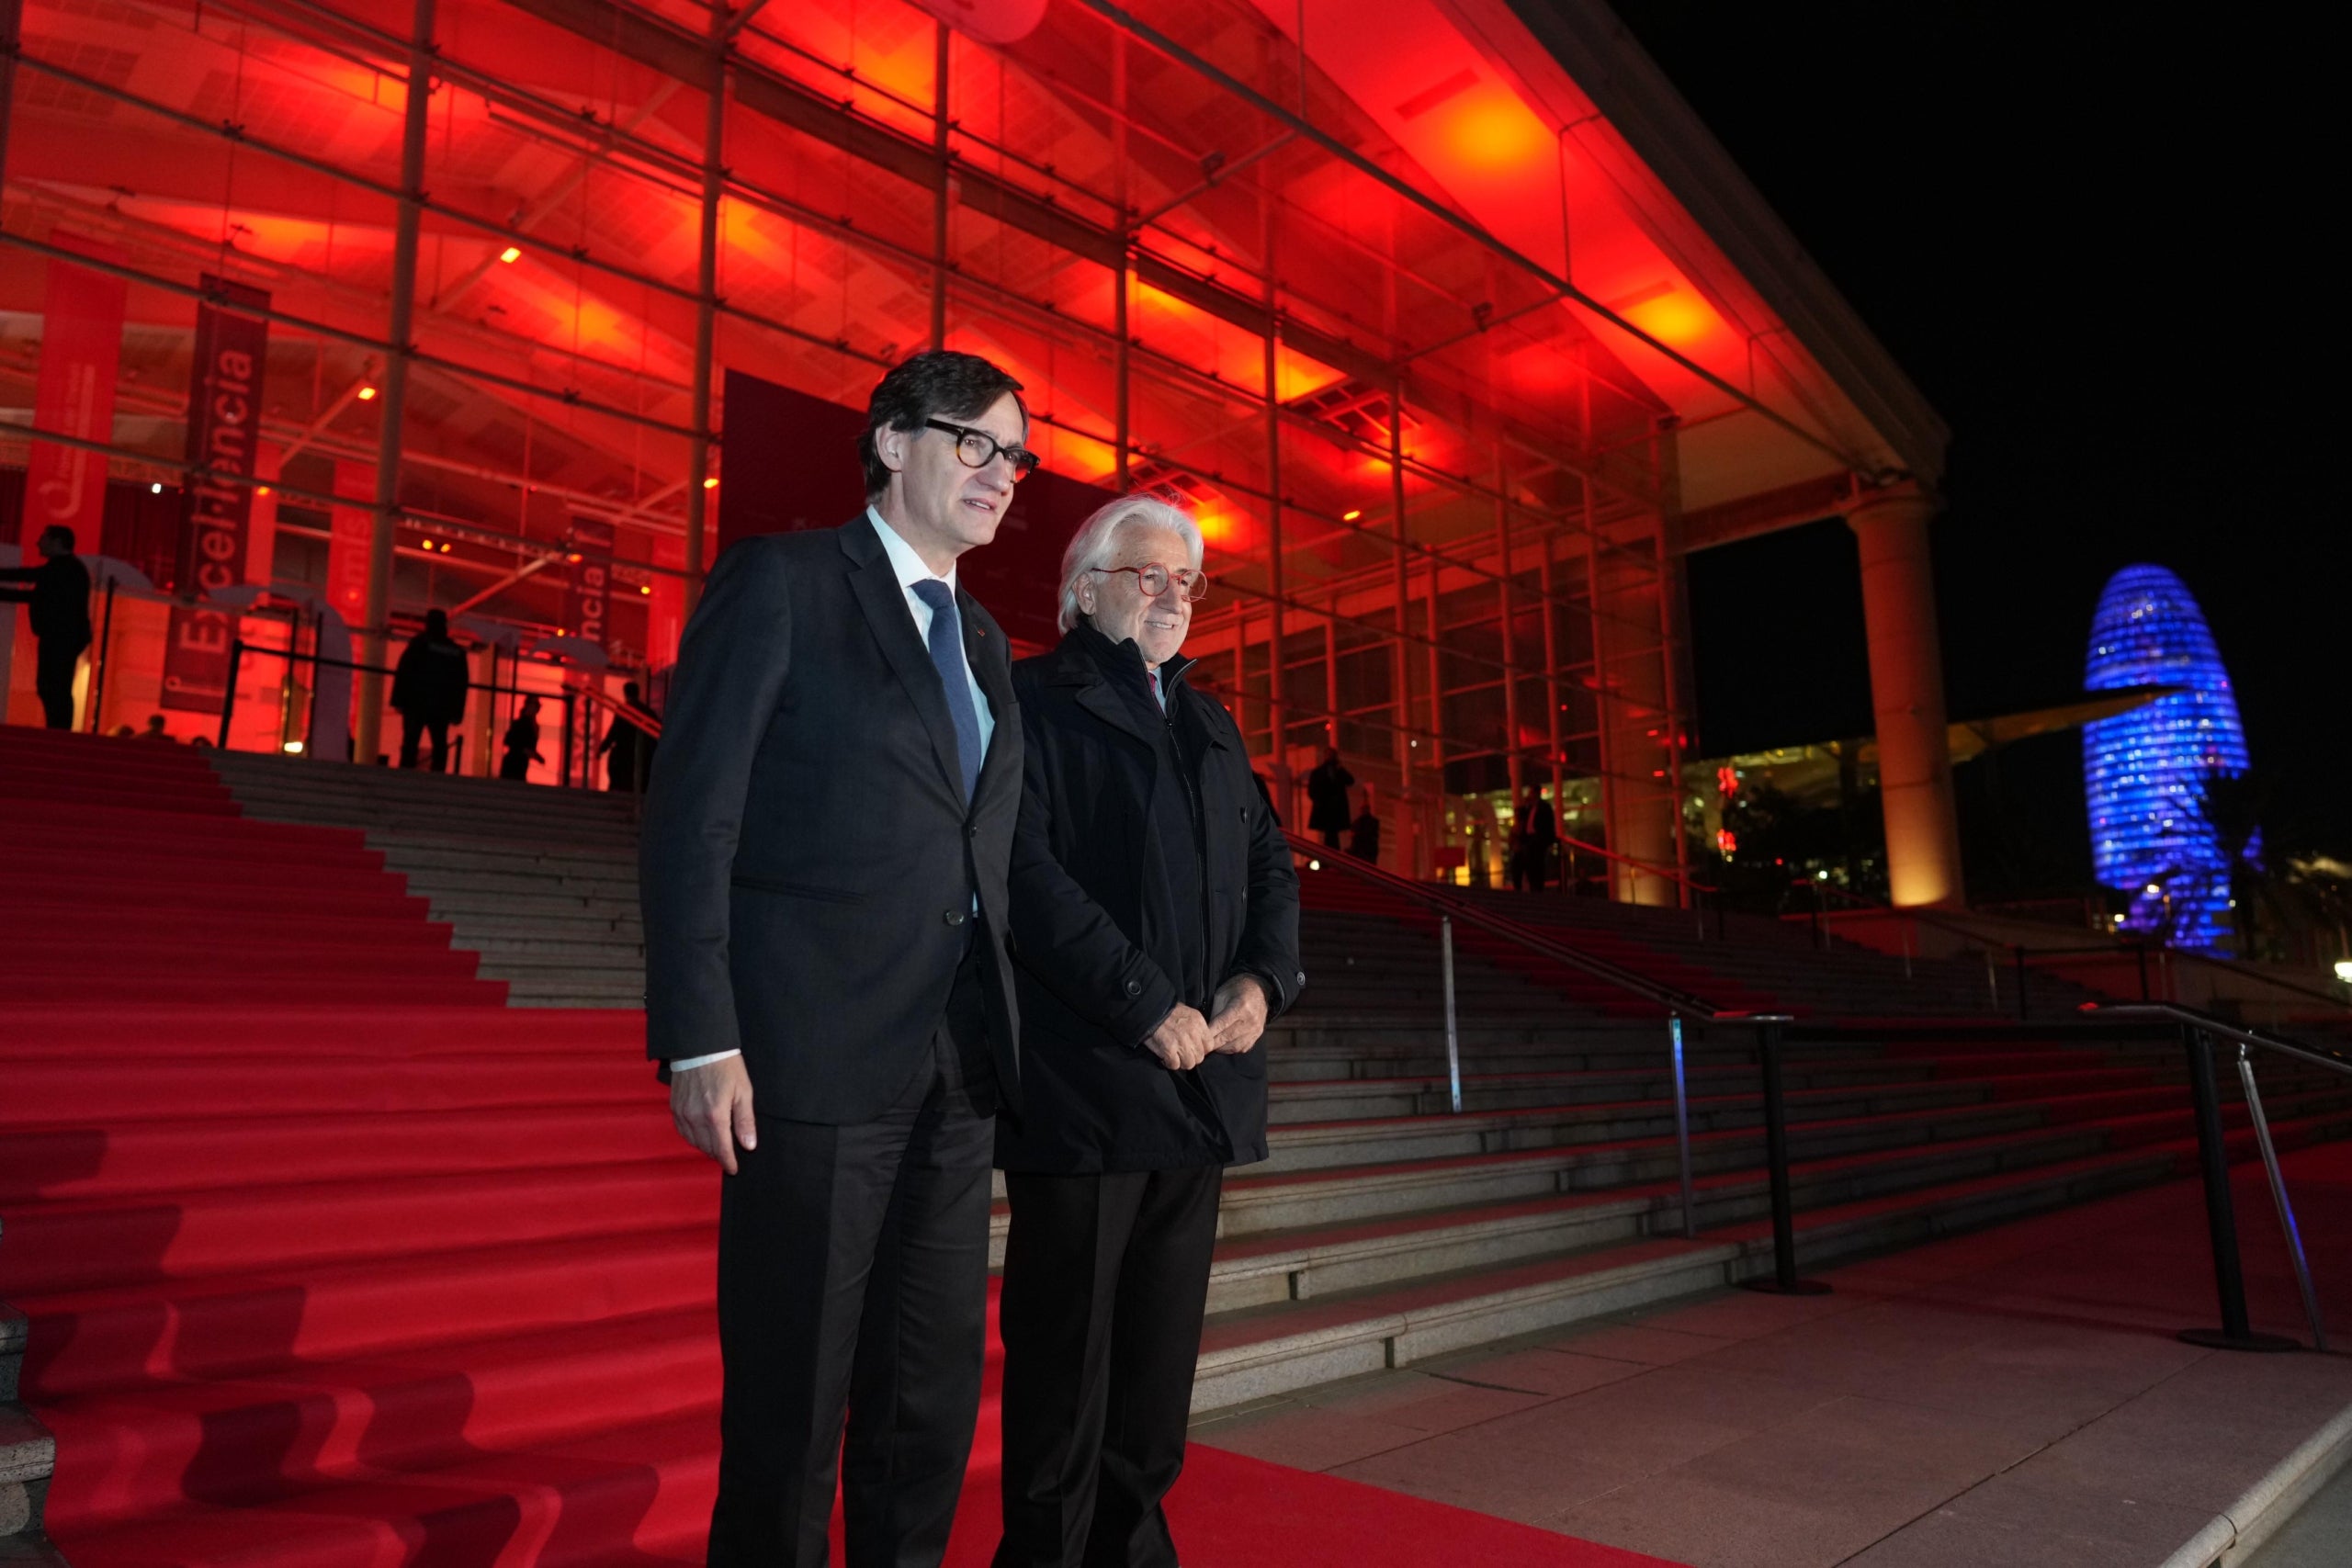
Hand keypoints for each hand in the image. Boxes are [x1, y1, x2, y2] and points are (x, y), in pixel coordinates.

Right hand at [670, 1053, 757, 1174]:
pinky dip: (692, 1137)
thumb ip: (745, 1121)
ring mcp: (683, 1113)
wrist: (700, 1047)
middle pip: (707, 1148)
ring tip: (716, 1146)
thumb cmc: (726, 1067)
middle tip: (728, 1156)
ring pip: (693, 1141)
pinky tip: (700, 1135)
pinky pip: (683, 1131)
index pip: (721, 1149)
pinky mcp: (674, 1107)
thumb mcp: (743, 1092)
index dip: (728, 1162)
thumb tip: (749, 1145)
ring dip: (705, 1147)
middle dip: (718, 1155)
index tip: (733, 1169)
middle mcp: (696, 1118)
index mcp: (715, 1115)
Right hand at [1141, 1004, 1213, 1070]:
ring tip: (1174, 1057)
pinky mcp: (1169, 1049)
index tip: (1192, 1049)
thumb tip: (1199, 1045)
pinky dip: (1169, 1064)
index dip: (1200, 1050)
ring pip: (1189, 1063)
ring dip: (1181, 1063)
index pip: (1209, 1045)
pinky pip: (1175, 1065)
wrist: (1148, 1009)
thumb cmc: (1166, 1012)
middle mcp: (1192, 1032)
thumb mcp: (1187, 1014)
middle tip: (1181, 1054)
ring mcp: (1181, 1041)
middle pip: (1199, 1057)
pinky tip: (1165, 1058)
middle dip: (1190, 1058)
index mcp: (1198, 1022)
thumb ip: (1196, 1029)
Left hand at [1208, 975, 1270, 1054]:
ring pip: (1234, 1046)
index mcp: (1241, 1006)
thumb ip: (1215, 1012)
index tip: (1198, 1037)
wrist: (1259, 989)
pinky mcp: (1257, 1035)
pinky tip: (1223, 1046)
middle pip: (1227, 1037)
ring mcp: (1255, 1029)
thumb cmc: (1237, 988)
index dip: (1209, 1032)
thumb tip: (1207, 1029)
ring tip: (1211, 1046)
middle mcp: (1250, 1020)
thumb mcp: (1222, 994)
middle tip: (1201, 1046)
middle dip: (1212, 1043)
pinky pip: (1242, 1048)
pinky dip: (1230, 1049)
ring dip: (1221, 1048)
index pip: (1221, 1024)